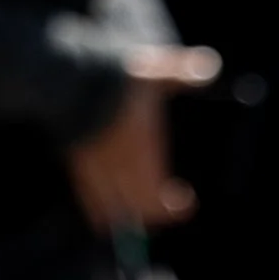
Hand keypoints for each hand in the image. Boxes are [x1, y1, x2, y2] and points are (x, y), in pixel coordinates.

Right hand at [65, 44, 219, 234]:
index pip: (158, 199)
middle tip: (167, 201)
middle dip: (156, 211)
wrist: (68, 78)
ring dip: (131, 213)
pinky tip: (113, 203)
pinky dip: (103, 210)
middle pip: (139, 210)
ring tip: (142, 203)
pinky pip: (91, 202)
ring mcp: (96, 171)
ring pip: (114, 212)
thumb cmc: (115, 76)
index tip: (186, 199)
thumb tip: (210, 65)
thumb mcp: (153, 70)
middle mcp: (120, 168)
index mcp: (143, 151)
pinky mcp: (78, 167)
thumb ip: (181, 72)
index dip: (174, 208)